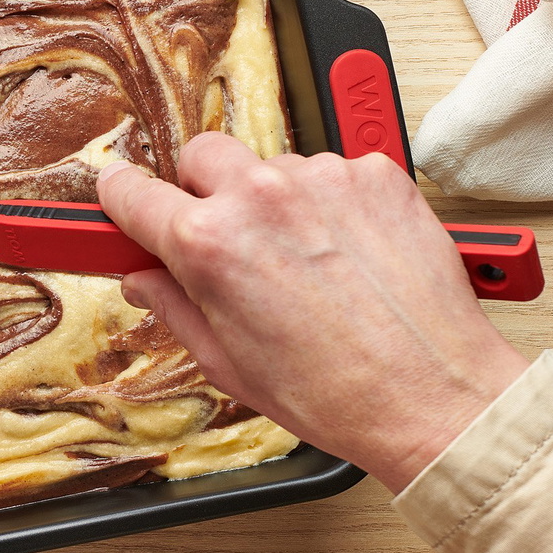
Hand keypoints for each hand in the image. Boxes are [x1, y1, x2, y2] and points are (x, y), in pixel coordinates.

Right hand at [97, 135, 528, 492]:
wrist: (433, 396)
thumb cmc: (336, 393)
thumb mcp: (226, 363)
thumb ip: (173, 306)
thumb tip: (145, 278)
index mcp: (209, 245)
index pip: (131, 193)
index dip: (119, 199)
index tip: (119, 198)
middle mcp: (261, 197)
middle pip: (201, 156)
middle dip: (200, 190)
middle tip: (222, 238)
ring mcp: (323, 179)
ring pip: (271, 166)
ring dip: (273, 200)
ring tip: (304, 263)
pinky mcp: (376, 174)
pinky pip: (332, 172)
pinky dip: (332, 202)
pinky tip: (346, 254)